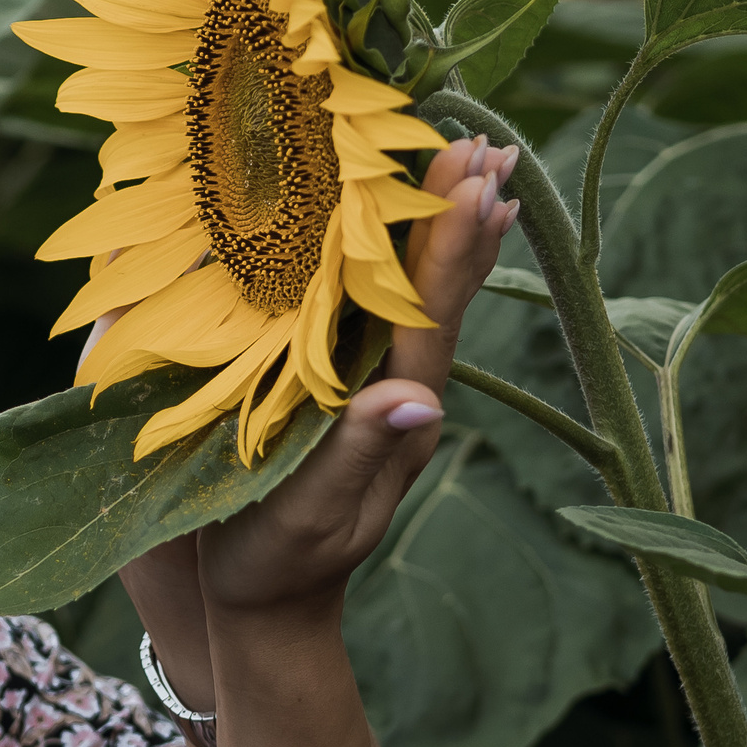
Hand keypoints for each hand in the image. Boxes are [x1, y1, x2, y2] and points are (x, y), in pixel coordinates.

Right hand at [112, 136, 519, 673]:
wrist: (260, 604)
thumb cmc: (272, 564)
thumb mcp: (310, 518)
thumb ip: (357, 458)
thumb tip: (419, 401)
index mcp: (394, 419)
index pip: (431, 319)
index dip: (453, 250)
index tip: (477, 182)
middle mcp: (395, 391)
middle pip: (435, 290)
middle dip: (459, 216)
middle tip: (486, 142)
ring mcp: (371, 386)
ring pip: (414, 292)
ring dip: (438, 225)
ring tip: (465, 157)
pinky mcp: (341, 385)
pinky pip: (377, 307)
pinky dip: (393, 254)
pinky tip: (388, 217)